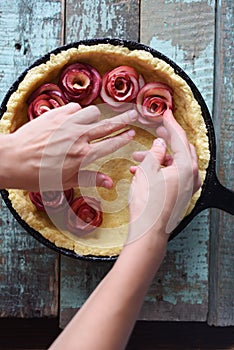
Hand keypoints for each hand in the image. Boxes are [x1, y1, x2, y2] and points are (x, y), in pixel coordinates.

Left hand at [1, 103, 137, 190]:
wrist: (13, 159)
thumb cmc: (38, 175)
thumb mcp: (66, 182)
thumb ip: (91, 178)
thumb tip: (110, 183)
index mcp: (84, 156)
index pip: (111, 144)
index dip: (123, 138)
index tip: (132, 134)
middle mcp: (80, 137)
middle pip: (108, 125)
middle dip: (124, 120)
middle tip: (134, 114)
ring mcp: (68, 123)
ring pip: (92, 113)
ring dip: (96, 118)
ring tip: (92, 123)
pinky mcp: (56, 114)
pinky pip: (75, 107)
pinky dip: (77, 112)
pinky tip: (73, 119)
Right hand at [127, 109, 200, 241]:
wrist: (148, 230)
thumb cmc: (147, 203)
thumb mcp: (147, 171)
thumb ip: (155, 153)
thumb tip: (159, 144)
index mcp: (186, 167)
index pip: (180, 138)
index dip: (170, 124)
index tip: (164, 114)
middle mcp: (191, 176)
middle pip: (181, 150)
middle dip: (166, 141)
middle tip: (156, 131)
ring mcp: (187, 187)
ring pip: (173, 163)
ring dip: (157, 158)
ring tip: (138, 157)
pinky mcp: (180, 194)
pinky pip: (171, 175)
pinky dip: (158, 170)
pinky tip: (141, 171)